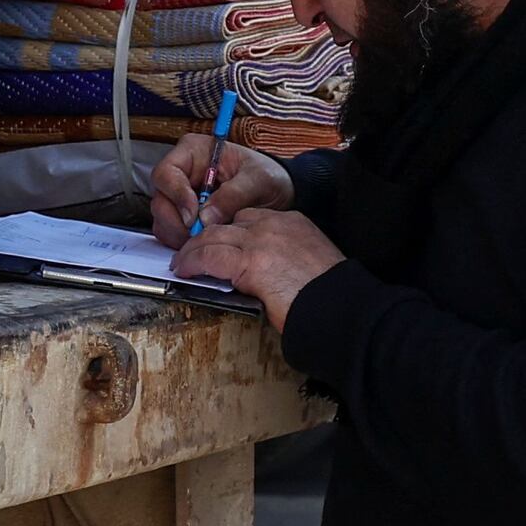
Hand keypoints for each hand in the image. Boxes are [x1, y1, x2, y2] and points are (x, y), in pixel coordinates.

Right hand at [150, 132, 294, 246]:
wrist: (277, 192)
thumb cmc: (267, 176)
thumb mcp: (257, 180)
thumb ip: (233, 195)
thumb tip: (206, 216)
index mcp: (194, 152)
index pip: (166, 173)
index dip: (176, 196)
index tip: (194, 216)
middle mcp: (182, 173)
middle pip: (160, 199)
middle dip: (176, 222)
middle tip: (198, 235)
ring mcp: (180, 196)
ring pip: (162, 219)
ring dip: (179, 234)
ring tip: (205, 239)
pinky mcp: (184, 216)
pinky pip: (171, 232)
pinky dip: (183, 241)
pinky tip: (204, 242)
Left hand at [174, 205, 341, 334]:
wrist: (341, 306)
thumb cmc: (329, 294)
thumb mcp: (308, 263)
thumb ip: (284, 258)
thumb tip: (263, 273)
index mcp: (293, 223)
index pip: (250, 218)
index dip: (230, 232)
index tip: (220, 244)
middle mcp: (275, 224)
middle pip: (228, 223)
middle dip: (206, 238)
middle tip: (192, 253)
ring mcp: (261, 240)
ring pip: (213, 237)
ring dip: (193, 250)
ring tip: (183, 263)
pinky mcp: (250, 261)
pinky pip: (210, 255)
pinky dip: (193, 262)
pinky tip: (186, 271)